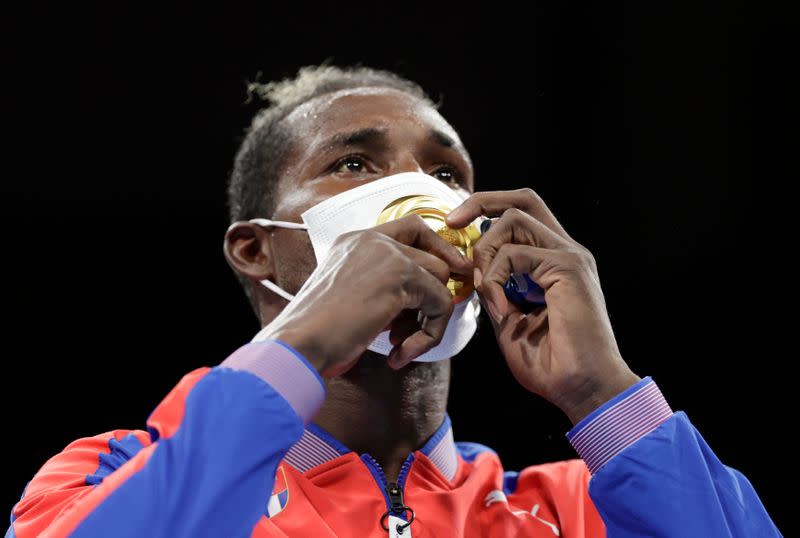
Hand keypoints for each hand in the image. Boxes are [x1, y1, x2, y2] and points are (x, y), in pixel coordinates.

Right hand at [257, 215, 472, 377]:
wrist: (298, 343)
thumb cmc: (316, 332)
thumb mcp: (351, 297)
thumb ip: (384, 286)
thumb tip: (427, 298)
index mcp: (355, 240)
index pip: (412, 227)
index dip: (436, 249)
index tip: (450, 274)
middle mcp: (372, 239)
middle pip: (434, 258)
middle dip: (432, 299)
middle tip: (412, 331)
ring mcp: (388, 254)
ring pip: (441, 281)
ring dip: (429, 322)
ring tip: (400, 347)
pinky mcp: (402, 276)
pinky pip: (441, 303)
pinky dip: (429, 335)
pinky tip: (399, 353)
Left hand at [445, 189, 640, 424]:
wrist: (583, 388)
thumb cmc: (551, 364)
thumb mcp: (509, 320)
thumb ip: (495, 290)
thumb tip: (473, 272)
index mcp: (554, 261)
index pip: (522, 214)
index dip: (486, 210)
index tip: (454, 225)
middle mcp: (566, 251)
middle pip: (522, 200)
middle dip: (481, 203)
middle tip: (451, 223)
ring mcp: (570, 255)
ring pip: (513, 219)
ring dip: (485, 252)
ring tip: (485, 291)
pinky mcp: (568, 267)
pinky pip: (515, 253)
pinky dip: (495, 279)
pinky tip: (502, 312)